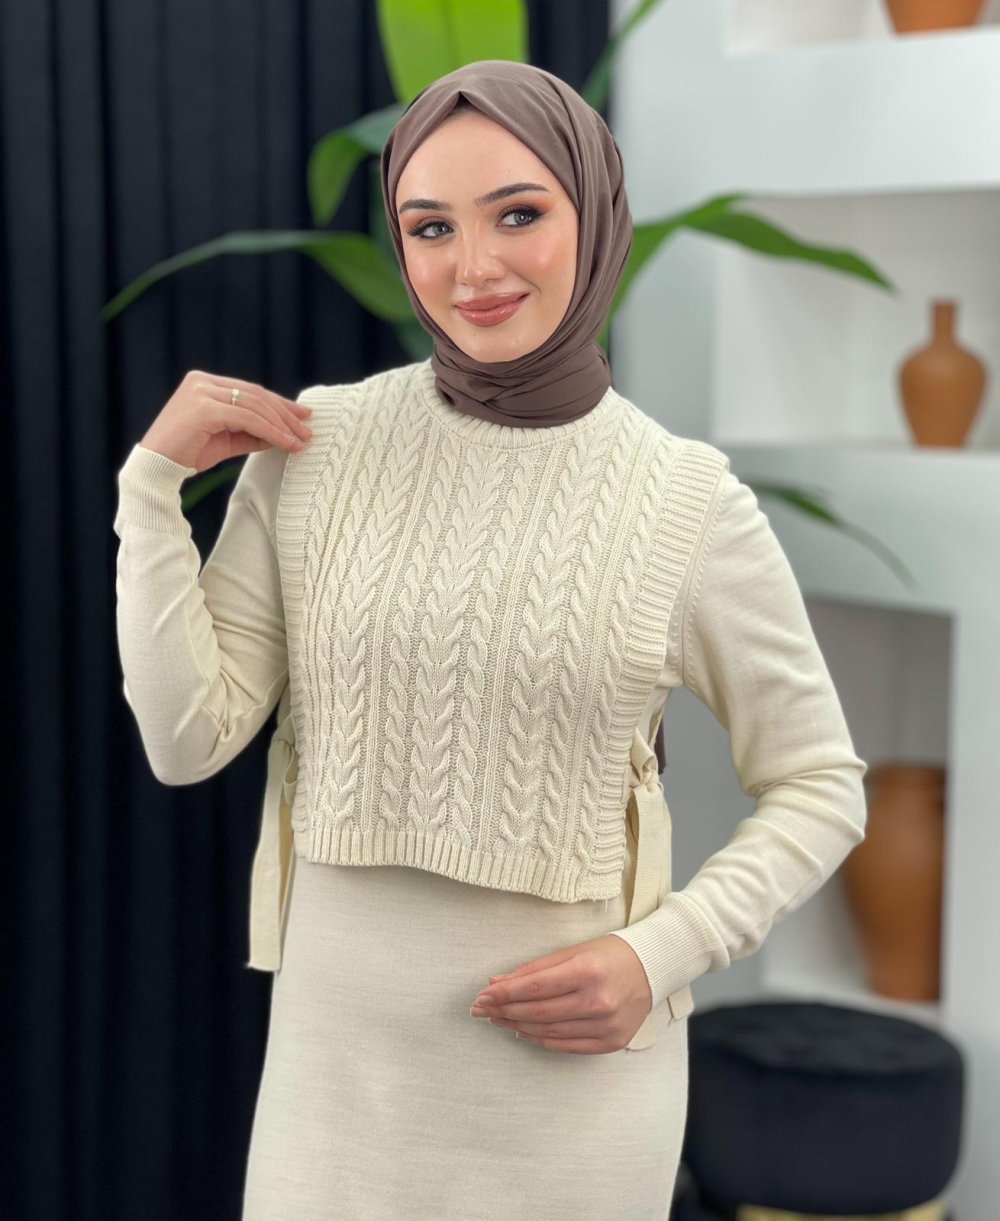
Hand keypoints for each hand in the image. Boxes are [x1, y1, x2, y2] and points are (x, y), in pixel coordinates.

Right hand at [139, 370, 313, 472]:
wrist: (156, 468)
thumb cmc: (187, 453)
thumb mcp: (226, 440)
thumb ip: (252, 433)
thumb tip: (283, 435)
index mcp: (205, 383)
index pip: (250, 390)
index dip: (279, 404)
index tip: (302, 416)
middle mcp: (202, 381)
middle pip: (256, 394)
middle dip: (285, 414)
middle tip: (307, 430)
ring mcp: (202, 392)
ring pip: (255, 405)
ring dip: (282, 424)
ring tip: (300, 441)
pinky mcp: (204, 408)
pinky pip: (248, 418)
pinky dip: (270, 431)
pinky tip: (285, 443)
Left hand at [469, 934, 651, 1053]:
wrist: (653, 968)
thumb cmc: (610, 954)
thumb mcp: (574, 950)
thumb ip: (536, 968)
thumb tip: (498, 982)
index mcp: (587, 970)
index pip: (534, 987)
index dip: (504, 993)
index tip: (482, 995)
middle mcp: (597, 1000)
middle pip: (538, 1012)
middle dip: (504, 1011)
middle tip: (481, 1010)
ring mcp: (605, 1025)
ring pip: (549, 1031)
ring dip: (518, 1026)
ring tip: (498, 1019)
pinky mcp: (610, 1042)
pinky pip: (566, 1046)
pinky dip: (541, 1040)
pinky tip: (524, 1032)